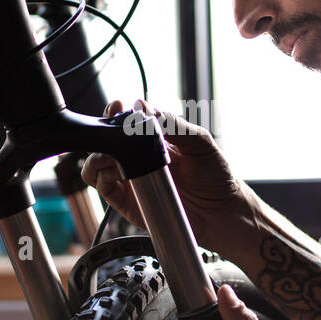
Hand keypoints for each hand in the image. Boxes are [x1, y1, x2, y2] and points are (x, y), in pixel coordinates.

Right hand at [81, 99, 251, 248]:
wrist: (224, 213)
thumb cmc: (216, 176)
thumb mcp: (198, 141)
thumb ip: (172, 124)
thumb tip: (141, 106)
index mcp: (152, 141)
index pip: (125, 123)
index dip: (115, 113)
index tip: (117, 107)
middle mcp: (138, 160)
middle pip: (105, 143)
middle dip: (101, 133)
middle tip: (109, 129)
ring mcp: (131, 182)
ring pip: (97, 166)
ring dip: (96, 157)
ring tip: (108, 155)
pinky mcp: (128, 204)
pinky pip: (105, 189)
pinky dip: (101, 178)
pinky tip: (113, 172)